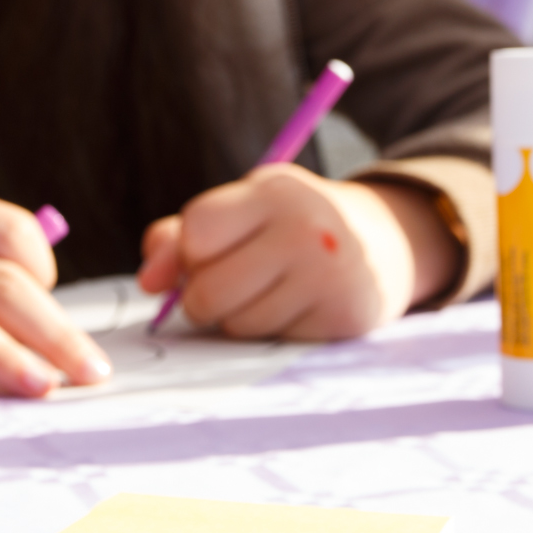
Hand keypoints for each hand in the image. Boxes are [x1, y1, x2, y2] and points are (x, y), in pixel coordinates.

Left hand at [134, 163, 455, 340]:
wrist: (383, 243)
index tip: (206, 254)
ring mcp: (327, 274)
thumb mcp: (243, 211)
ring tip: (267, 292)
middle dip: (203, 298)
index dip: (187, 253)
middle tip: (229, 284)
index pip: (197, 230)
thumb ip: (181, 237)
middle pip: (209, 290)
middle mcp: (304, 228)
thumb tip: (149, 282)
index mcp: (273, 191)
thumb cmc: (290, 225)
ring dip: (237, 319)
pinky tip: (296, 307)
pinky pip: (271, 341)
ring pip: (236, 324)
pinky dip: (272, 332)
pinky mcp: (342, 315)